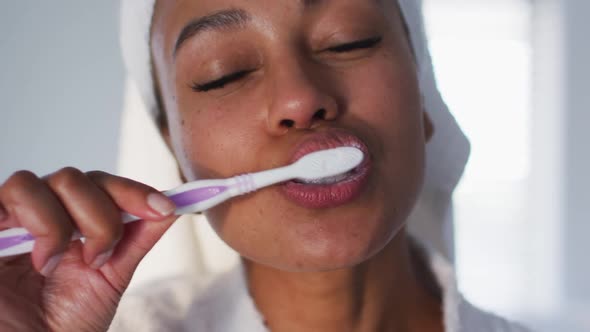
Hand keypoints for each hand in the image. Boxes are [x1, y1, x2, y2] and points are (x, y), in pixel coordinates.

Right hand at [0, 168, 177, 330]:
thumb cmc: (62, 323)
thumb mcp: (110, 278)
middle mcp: (44, 213)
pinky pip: (17, 191)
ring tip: (59, 266)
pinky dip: (43, 223)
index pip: (103, 185)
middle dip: (104, 217)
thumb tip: (171, 207)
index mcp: (73, 222)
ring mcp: (16, 216)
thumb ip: (136, 239)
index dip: (135, 191)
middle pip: (81, 177)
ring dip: (72, 224)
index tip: (165, 207)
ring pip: (59, 180)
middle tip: (98, 258)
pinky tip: (42, 259)